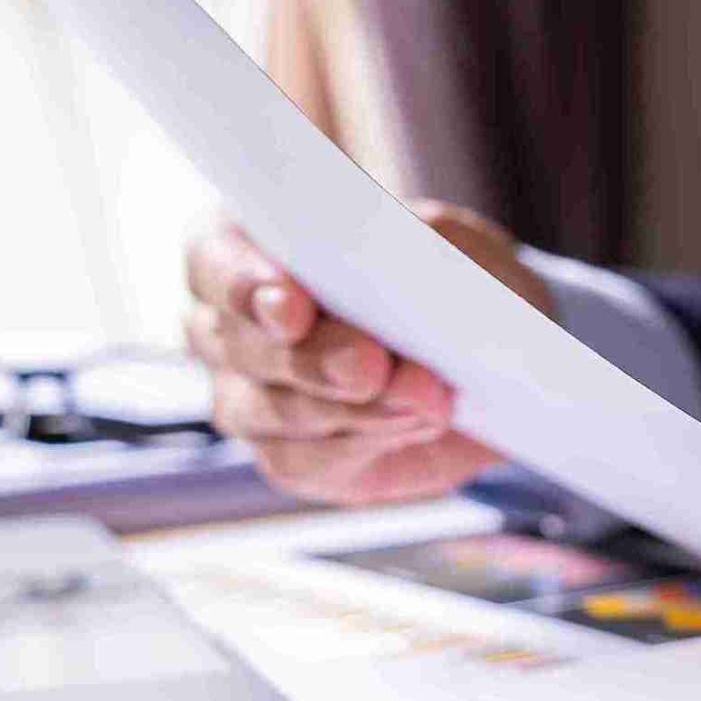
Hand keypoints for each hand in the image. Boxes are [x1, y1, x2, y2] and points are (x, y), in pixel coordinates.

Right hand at [184, 201, 551, 504]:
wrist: (487, 356)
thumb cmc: (448, 277)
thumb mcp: (447, 241)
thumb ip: (415, 245)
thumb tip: (399, 274)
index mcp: (241, 246)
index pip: (213, 259)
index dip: (244, 284)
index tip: (290, 307)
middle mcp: (228, 323)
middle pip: (240, 345)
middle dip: (312, 358)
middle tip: (370, 365)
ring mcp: (248, 396)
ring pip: (272, 410)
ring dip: (353, 407)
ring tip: (424, 395)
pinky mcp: (289, 456)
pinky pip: (307, 459)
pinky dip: (368, 441)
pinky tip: (417, 421)